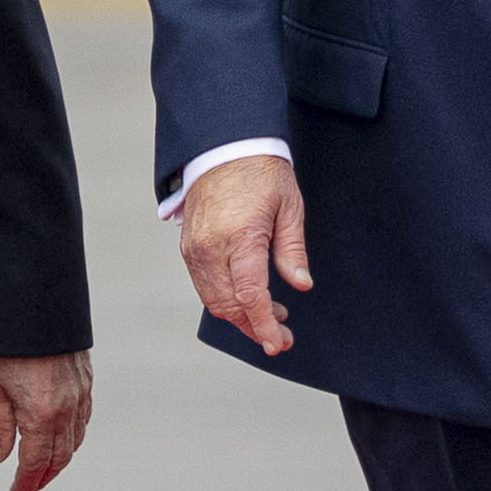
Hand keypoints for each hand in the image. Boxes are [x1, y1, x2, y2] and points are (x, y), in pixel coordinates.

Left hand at [0, 352, 94, 490]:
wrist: (34, 304)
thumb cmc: (7, 346)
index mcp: (40, 417)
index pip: (35, 463)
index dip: (25, 483)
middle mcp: (65, 410)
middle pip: (59, 457)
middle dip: (43, 478)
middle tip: (29, 489)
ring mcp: (80, 395)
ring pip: (75, 440)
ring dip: (60, 460)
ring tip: (44, 470)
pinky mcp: (85, 380)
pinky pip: (84, 419)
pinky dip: (74, 437)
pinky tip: (62, 438)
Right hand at [177, 153, 310, 358]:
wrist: (224, 146)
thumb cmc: (261, 172)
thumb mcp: (289, 207)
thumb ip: (292, 250)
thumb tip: (301, 285)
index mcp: (239, 236)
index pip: (250, 296)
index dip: (264, 326)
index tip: (278, 344)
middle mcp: (210, 247)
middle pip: (229, 306)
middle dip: (255, 328)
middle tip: (283, 336)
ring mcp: (195, 249)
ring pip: (214, 301)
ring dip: (240, 317)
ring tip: (271, 315)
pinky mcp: (189, 249)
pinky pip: (204, 286)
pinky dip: (225, 300)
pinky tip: (248, 298)